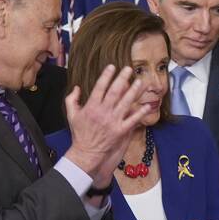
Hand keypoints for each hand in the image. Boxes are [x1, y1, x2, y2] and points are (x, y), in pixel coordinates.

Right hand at [64, 65, 150, 187]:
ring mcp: (113, 121)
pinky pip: (133, 120)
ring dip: (134, 91)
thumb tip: (77, 87)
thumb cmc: (80, 134)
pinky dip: (140, 113)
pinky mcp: (121, 130)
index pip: (100, 87)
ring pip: (126, 103)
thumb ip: (72, 99)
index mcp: (91, 107)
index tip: (112, 66)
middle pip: (115, 91)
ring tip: (140, 82)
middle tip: (129, 69)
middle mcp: (103, 112)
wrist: (86, 152)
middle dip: (122, 78)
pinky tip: (147, 106)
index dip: (106, 76)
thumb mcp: (71, 115)